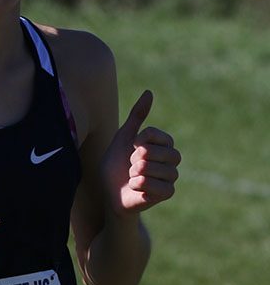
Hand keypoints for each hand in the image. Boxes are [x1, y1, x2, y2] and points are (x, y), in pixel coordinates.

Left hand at [102, 90, 180, 215]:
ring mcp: (172, 175)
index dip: (136, 142)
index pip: (152, 134)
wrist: (111, 192)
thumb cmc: (116, 164)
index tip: (131, 148)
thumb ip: (137, 115)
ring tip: (133, 177)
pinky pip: (157, 185)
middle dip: (134, 159)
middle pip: (152, 151)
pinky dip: (140, 186)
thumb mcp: (123, 137)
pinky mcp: (168, 192)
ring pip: (153, 168)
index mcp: (163, 142)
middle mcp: (172, 157)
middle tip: (130, 166)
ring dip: (135, 173)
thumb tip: (149, 92)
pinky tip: (137, 188)